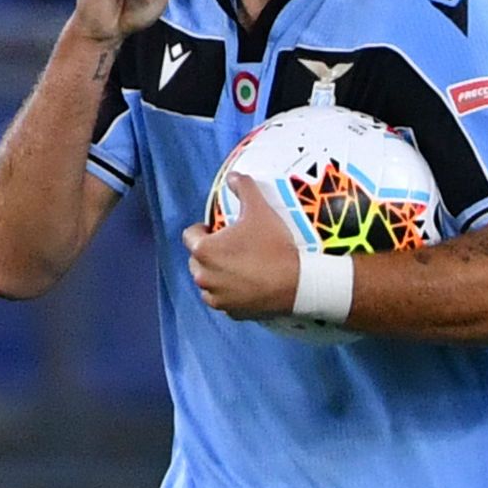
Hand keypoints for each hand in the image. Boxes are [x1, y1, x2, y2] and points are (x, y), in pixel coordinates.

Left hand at [182, 174, 299, 319]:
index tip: (219, 228)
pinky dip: (230, 292)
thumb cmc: (274, 246)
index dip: (203, 229)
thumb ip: (243, 188)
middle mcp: (203, 276)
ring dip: (217, 273)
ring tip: (240, 265)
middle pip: (197, 259)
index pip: (190, 235)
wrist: (297, 284)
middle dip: (209, 252)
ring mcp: (216, 297)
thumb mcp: (260, 210)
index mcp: (204, 250)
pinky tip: (248, 283)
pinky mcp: (231, 312)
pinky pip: (223, 298)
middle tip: (232, 246)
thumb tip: (232, 176)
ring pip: (208, 281)